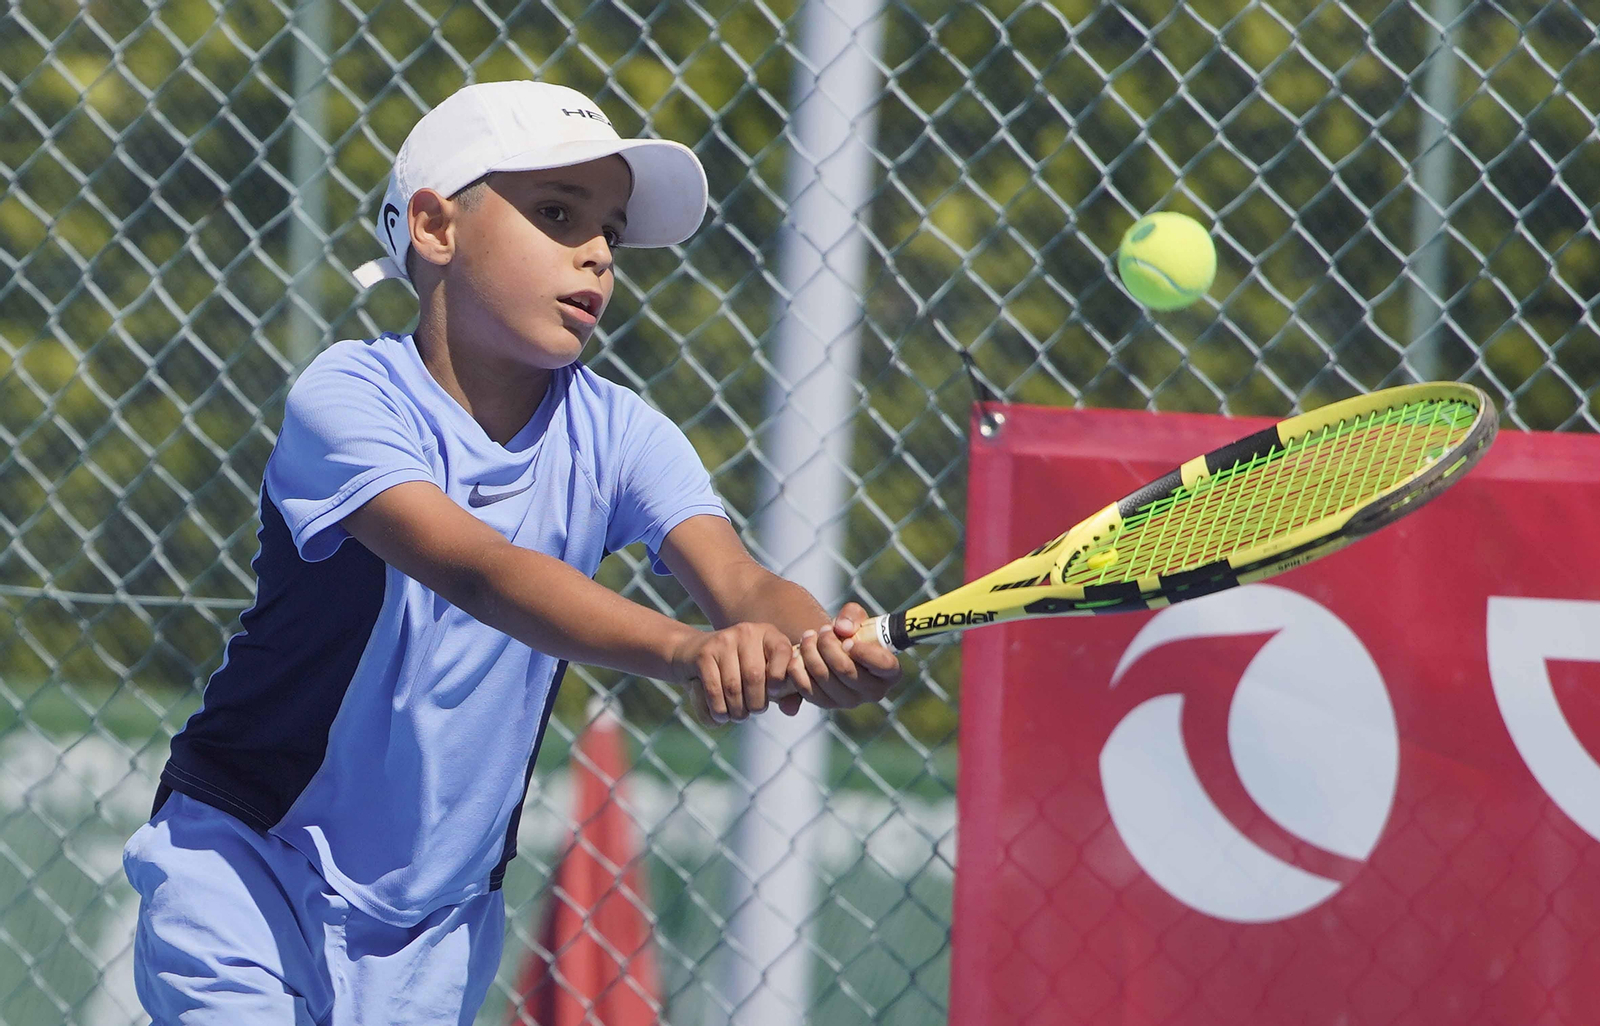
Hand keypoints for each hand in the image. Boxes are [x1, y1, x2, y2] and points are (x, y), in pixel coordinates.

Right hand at [671, 621, 801, 724]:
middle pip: (755, 676)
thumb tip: (791, 710)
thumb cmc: (737, 668)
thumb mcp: (763, 674)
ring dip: (737, 711)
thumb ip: (784, 692)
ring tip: (738, 716)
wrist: (692, 652)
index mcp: (767, 634)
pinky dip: (718, 709)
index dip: (780, 678)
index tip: (773, 694)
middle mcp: (746, 632)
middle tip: (753, 712)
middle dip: (756, 704)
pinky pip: (714, 689)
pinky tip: (721, 715)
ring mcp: (723, 641)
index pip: (783, 653)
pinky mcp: (703, 654)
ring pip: (733, 686)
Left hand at [779, 601, 902, 715]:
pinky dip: (798, 670)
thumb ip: (852, 616)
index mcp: (890, 671)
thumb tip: (842, 629)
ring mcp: (850, 701)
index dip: (863, 651)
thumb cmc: (853, 633)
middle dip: (828, 645)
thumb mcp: (857, 618)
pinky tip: (798, 654)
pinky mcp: (827, 704)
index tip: (848, 639)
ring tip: (809, 637)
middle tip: (822, 630)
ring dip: (810, 652)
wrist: (836, 649)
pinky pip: (807, 689)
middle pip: (845, 670)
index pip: (883, 664)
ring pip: (824, 678)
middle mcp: (874, 692)